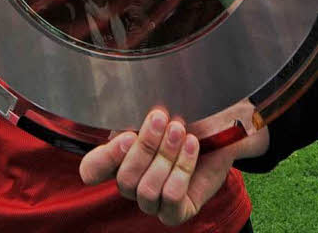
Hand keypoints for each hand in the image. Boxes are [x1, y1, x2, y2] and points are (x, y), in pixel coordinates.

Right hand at [80, 108, 268, 226]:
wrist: (224, 121)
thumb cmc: (188, 112)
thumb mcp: (161, 107)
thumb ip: (136, 112)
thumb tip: (126, 116)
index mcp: (120, 157)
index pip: (92, 170)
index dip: (105, 158)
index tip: (128, 135)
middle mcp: (133, 183)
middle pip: (124, 179)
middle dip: (146, 147)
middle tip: (164, 119)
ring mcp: (154, 201)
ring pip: (147, 191)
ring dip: (166, 157)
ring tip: (182, 131)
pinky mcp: (177, 210)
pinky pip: (171, 200)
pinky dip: (182, 170)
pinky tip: (192, 146)